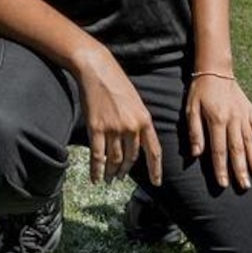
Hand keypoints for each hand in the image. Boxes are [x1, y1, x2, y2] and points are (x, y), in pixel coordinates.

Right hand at [72, 48, 162, 186]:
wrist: (97, 69)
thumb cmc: (116, 82)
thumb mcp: (136, 102)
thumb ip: (138, 122)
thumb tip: (137, 142)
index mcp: (145, 119)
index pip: (153, 151)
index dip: (155, 169)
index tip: (156, 183)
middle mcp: (132, 126)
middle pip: (131, 158)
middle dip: (126, 170)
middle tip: (120, 177)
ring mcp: (114, 128)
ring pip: (115, 160)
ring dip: (112, 172)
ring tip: (109, 179)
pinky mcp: (97, 128)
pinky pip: (98, 156)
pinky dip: (96, 170)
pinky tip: (95, 178)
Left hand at [185, 74, 251, 190]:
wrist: (216, 69)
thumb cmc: (200, 90)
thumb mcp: (191, 109)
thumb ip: (195, 131)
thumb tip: (196, 153)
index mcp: (217, 120)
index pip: (219, 150)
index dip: (221, 168)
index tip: (223, 184)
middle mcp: (233, 120)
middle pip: (237, 149)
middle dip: (240, 169)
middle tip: (244, 186)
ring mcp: (243, 115)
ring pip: (250, 141)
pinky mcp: (250, 110)